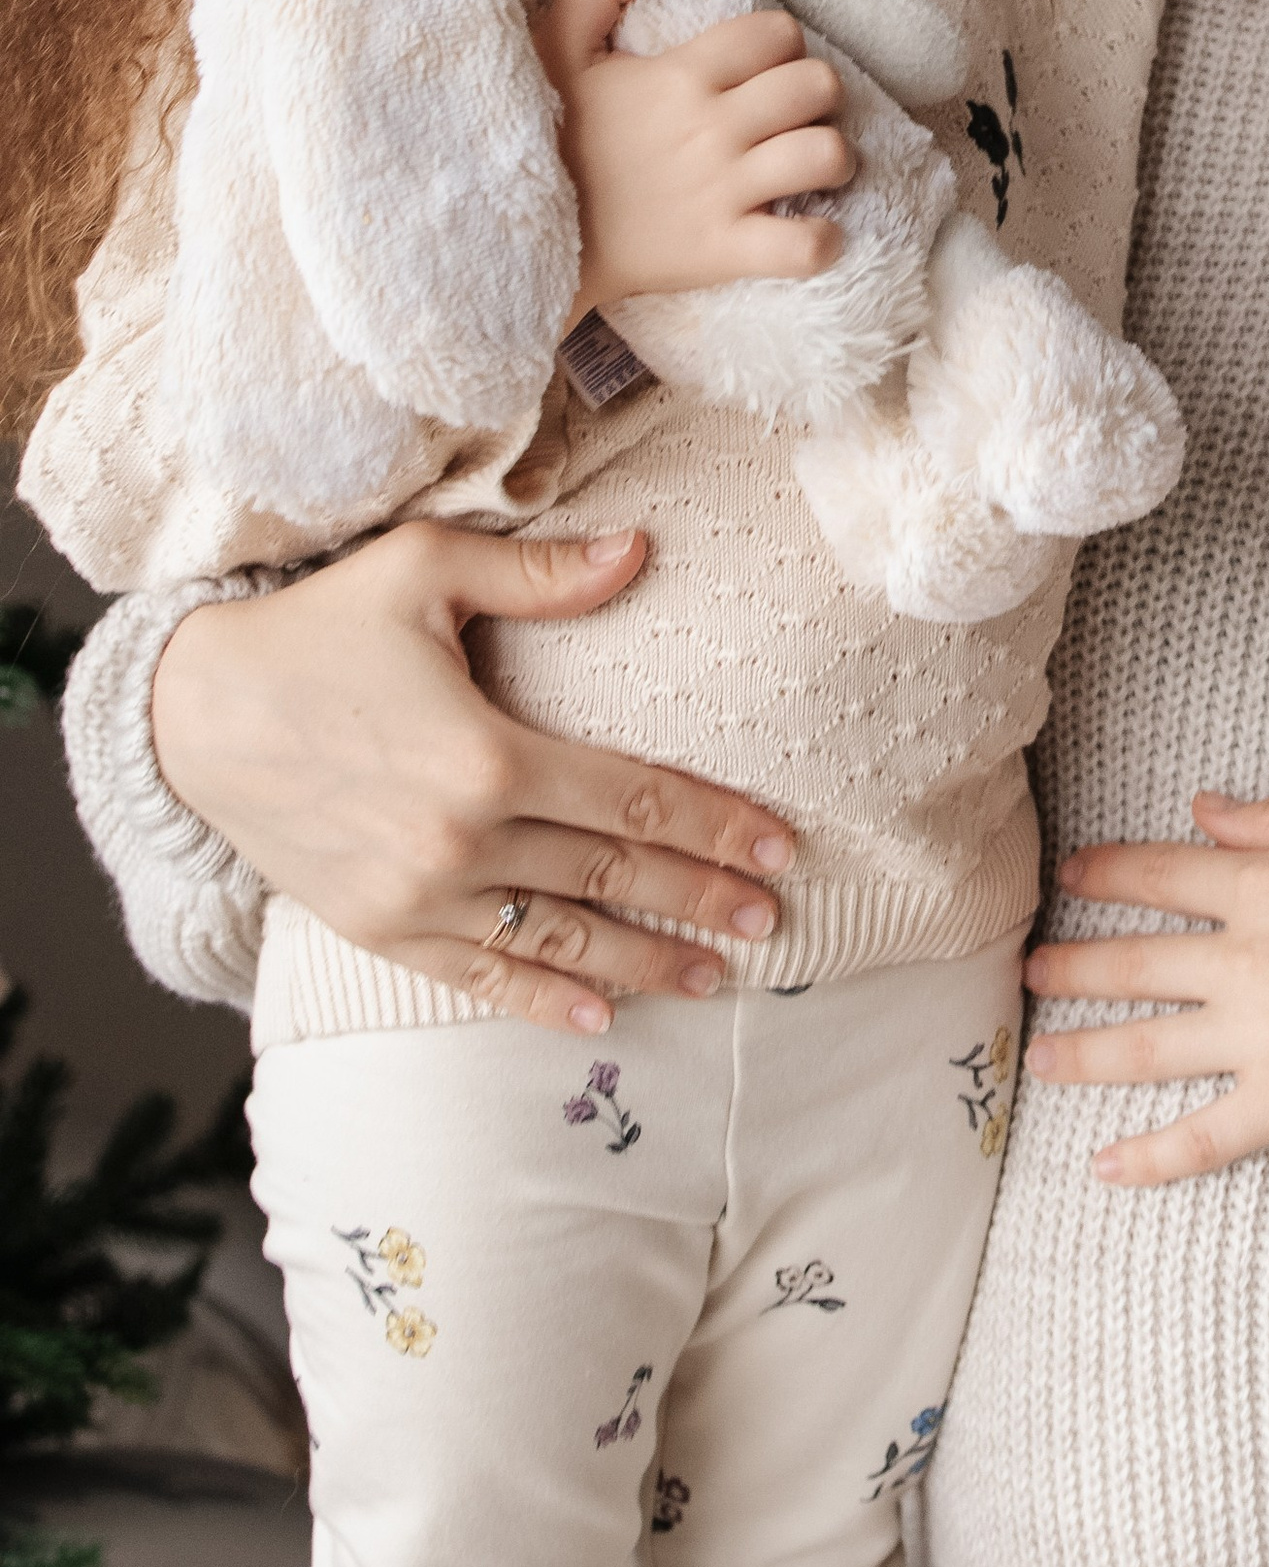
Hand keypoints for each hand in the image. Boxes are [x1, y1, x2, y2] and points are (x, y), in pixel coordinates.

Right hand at [150, 521, 797, 1029]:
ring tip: (717, 975)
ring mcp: (420, 898)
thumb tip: (642, 551)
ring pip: (560, 939)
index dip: (714, 825)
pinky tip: (601, 1016)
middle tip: (773, 919)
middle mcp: (461, 840)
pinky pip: (479, 976)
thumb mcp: (423, 571)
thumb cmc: (316, 629)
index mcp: (487, 754)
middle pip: (612, 876)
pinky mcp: (380, 931)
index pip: (631, 799)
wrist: (191, 715)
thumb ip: (541, 575)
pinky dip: (544, 999)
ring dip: (647, 962)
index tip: (779, 847)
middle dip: (703, 898)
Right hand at [533, 0, 852, 320]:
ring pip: (826, 155)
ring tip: (813, 166)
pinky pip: (805, 245)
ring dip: (835, 158)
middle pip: (817, 86)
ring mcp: (721, 192)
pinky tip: (810, 230)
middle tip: (797, 115)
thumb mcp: (553, 48)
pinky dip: (823, 240)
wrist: (521, 236)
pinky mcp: (721, 252)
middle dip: (821, 96)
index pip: (777, 33)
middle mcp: (710, 128)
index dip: (784, 44)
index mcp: (680, 74)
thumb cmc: (546, 139)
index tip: (766, 68)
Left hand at [1021, 792, 1268, 1185]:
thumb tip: (1206, 809)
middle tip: (1023, 972)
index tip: (1068, 876)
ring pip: (1146, 1048)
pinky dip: (1150, 1158)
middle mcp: (1247, 959)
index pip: (1160, 873)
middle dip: (1070, 966)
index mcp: (1267, 883)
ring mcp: (1262, 1036)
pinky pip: (1205, 1137)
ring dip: (1083, 1052)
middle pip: (1133, 962)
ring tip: (1036, 1058)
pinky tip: (1105, 1169)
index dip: (1106, 872)